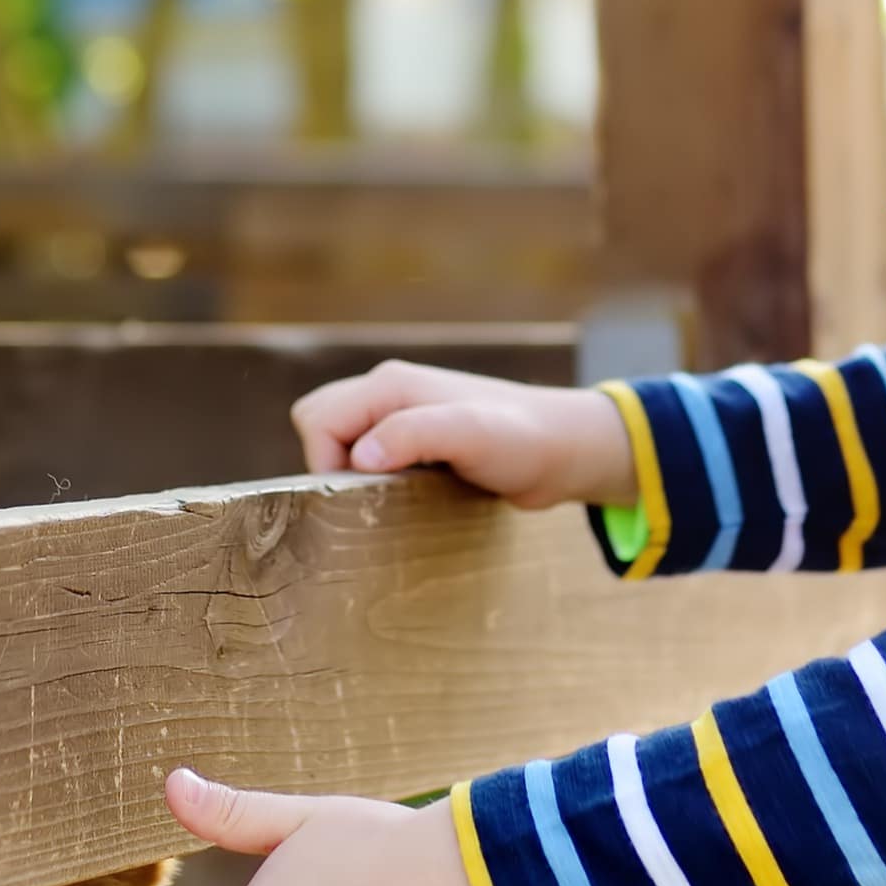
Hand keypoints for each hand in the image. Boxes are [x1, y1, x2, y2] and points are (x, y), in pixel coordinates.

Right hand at [289, 360, 636, 510]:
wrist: (567, 451)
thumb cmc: (523, 440)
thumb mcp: (470, 435)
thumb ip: (413, 436)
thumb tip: (358, 459)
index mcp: (389, 385)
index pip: (318, 419)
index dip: (325, 461)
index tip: (360, 495)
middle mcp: (389, 395)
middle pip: (320, 424)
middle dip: (329, 463)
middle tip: (369, 497)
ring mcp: (401, 418)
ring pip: (341, 443)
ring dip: (352, 475)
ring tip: (391, 499)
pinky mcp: (416, 443)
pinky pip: (368, 458)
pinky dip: (372, 480)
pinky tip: (406, 497)